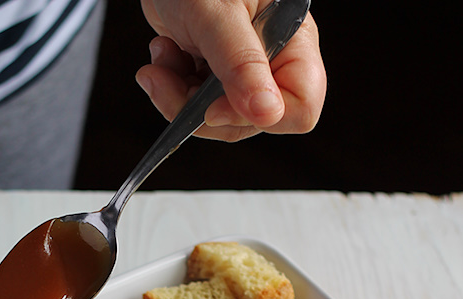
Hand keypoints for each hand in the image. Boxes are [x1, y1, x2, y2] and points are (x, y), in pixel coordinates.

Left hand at [136, 1, 325, 141]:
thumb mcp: (216, 14)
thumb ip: (241, 63)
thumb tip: (266, 113)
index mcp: (292, 41)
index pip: (301, 107)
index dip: (258, 117)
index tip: (213, 107)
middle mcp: (273, 59)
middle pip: (251, 120)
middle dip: (203, 109)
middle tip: (168, 79)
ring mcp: (244, 68)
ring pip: (220, 118)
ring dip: (180, 98)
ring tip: (161, 58)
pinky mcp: (216, 71)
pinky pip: (198, 105)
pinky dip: (173, 87)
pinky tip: (164, 54)